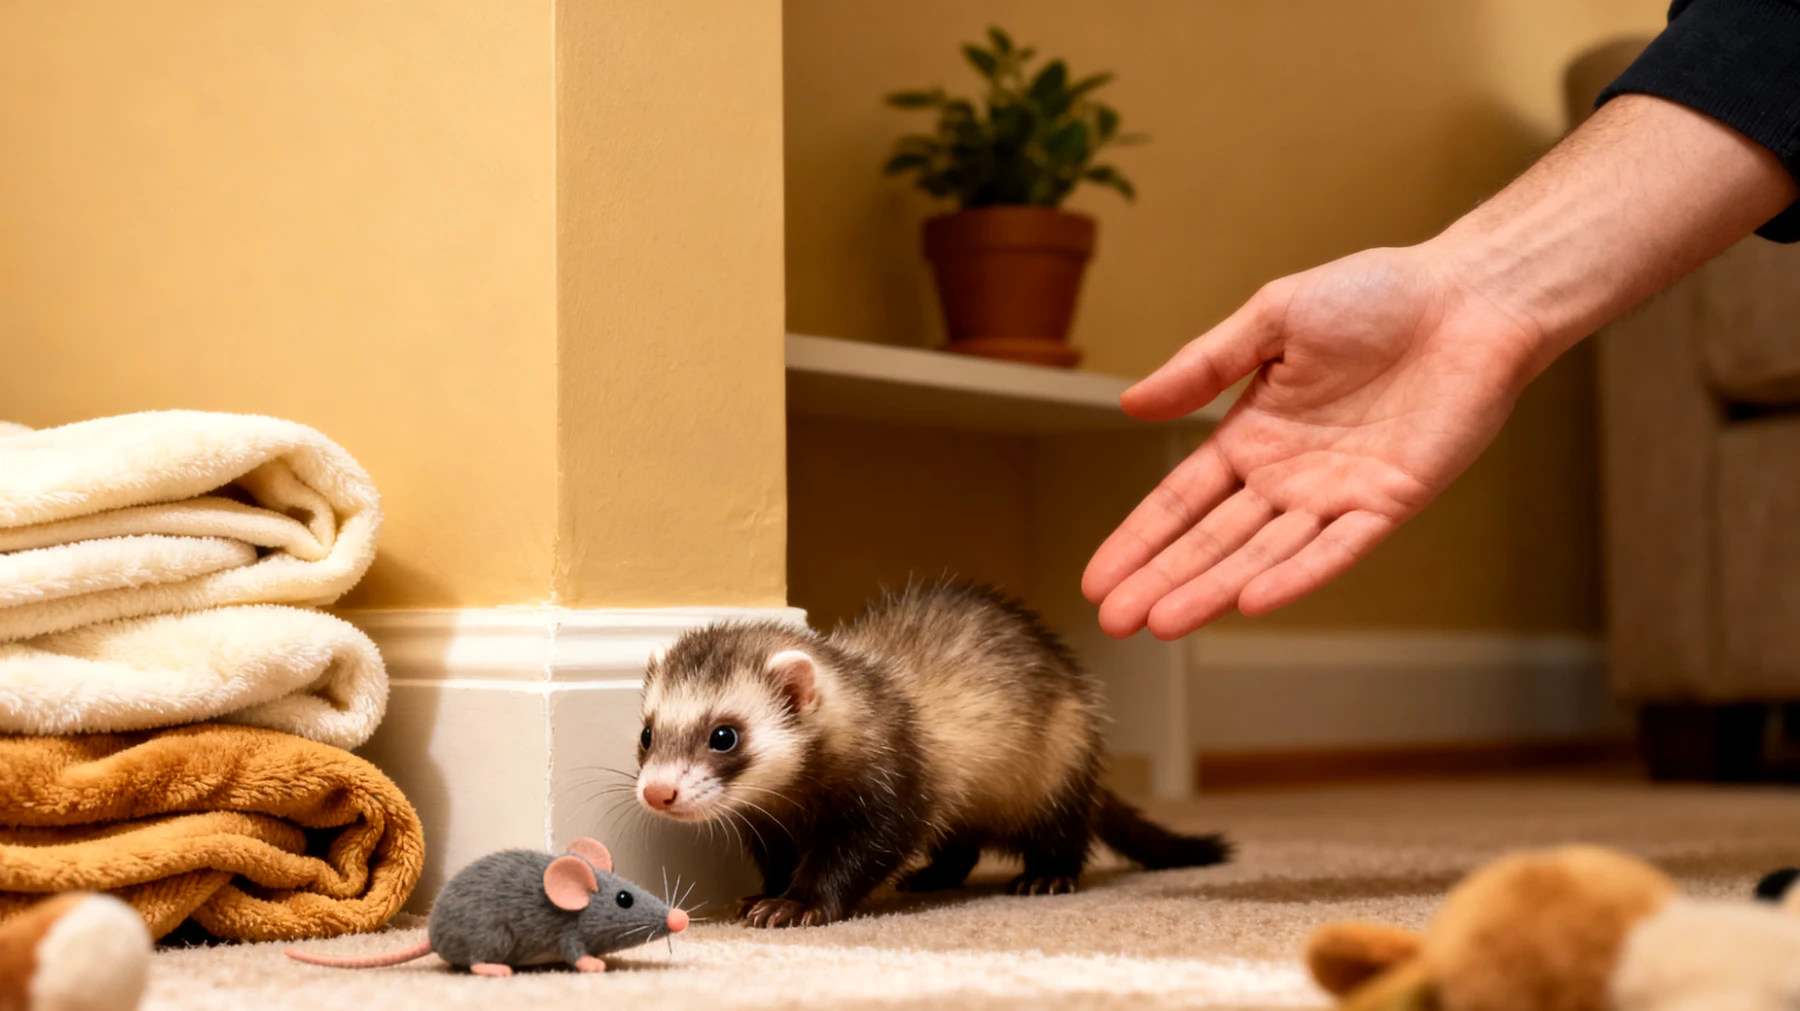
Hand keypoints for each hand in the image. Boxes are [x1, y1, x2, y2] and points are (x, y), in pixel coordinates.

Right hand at [1082, 244, 1542, 638]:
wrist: (1468, 297)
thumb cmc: (1376, 295)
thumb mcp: (1271, 319)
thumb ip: (1203, 366)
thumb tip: (1131, 404)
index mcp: (1251, 436)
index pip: (1180, 501)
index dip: (1138, 540)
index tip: (1096, 581)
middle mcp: (1286, 477)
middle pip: (1211, 540)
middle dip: (1160, 581)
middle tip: (1115, 623)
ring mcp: (1336, 495)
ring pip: (1263, 554)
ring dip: (1213, 589)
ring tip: (1163, 622)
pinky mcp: (1389, 502)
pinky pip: (1338, 547)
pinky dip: (1298, 574)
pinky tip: (1253, 600)